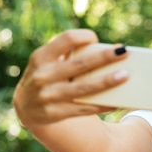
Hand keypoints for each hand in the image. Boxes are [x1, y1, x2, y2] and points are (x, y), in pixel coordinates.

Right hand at [13, 29, 128, 126]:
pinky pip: (84, 108)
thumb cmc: (45, 78)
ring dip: (107, 81)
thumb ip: (67, 57)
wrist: (25, 108)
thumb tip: (104, 53)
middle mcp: (43, 75)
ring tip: (126, 75)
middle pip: (80, 63)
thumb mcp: (46, 63)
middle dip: (104, 57)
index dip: (83, 37)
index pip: (66, 40)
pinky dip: (102, 105)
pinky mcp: (55, 114)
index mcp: (41, 57)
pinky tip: (117, 102)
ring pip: (84, 88)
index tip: (96, 39)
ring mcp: (49, 96)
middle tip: (124, 51)